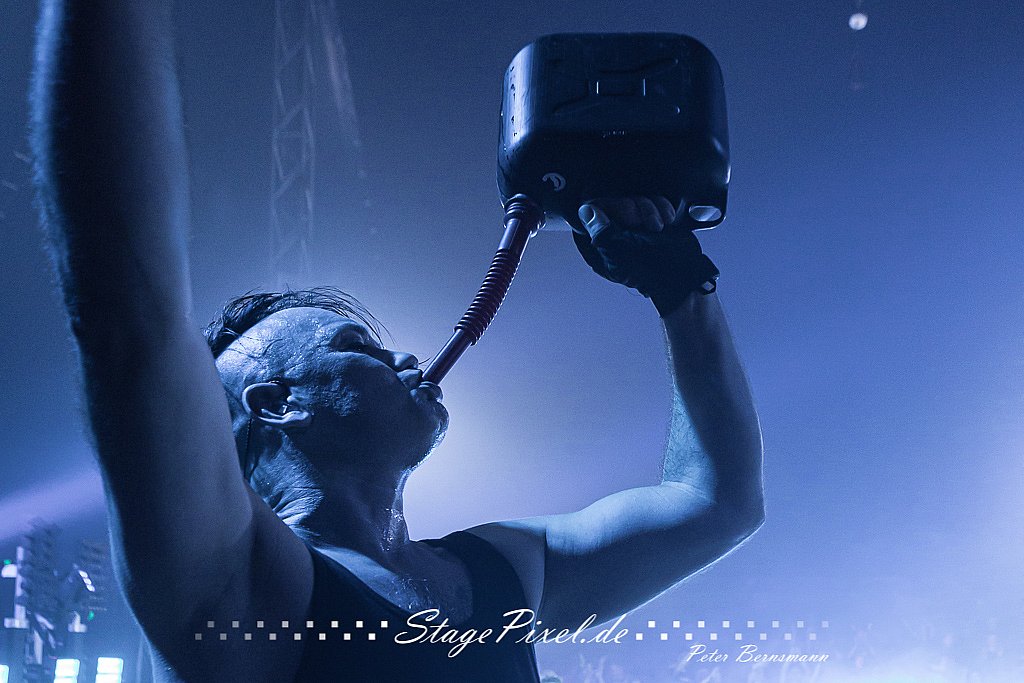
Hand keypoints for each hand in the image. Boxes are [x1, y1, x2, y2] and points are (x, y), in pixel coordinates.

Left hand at [571, 197, 718, 316]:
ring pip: (635, 199)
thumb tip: (584, 212)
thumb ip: (599, 230)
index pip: (592, 213)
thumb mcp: (621, 250)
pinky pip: (653, 200)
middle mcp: (616, 235)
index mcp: (601, 246)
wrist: (687, 272)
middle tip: (642, 226)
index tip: (620, 219)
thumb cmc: (655, 270)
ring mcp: (635, 227)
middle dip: (633, 210)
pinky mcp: (653, 219)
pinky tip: (666, 223)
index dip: (607, 209)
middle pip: (615, 202)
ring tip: (657, 228)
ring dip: (650, 211)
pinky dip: (662, 208)